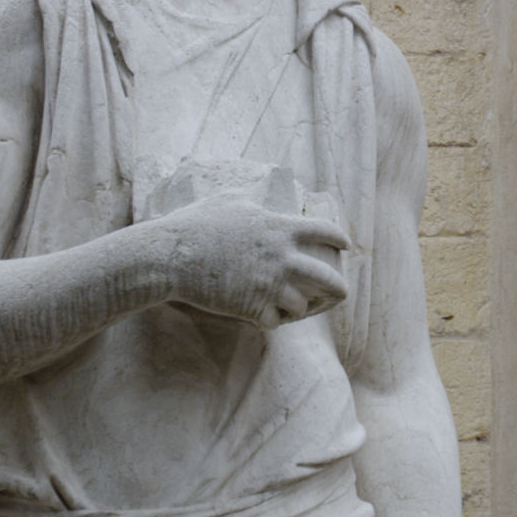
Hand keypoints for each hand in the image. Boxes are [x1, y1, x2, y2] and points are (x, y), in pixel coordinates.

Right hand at [160, 199, 350, 327]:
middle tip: (338, 294)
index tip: (345, 246)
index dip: (339, 239)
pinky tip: (265, 318)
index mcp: (280, 228)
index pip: (326, 231)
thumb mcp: (228, 199)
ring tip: (293, 308)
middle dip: (339, 290)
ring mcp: (270, 285)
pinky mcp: (253, 308)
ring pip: (304, 306)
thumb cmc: (195, 224)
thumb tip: (257, 194)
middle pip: (332, 281)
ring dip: (299, 308)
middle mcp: (283, 258)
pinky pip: (276, 323)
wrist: (171, 256)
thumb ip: (252, 199)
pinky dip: (272, 321)